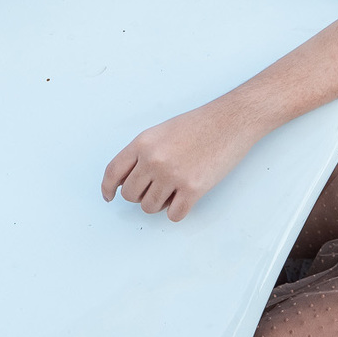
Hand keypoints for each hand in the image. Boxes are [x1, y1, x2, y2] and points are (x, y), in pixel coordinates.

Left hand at [101, 96, 261, 222]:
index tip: (109, 196)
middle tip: (158, 187)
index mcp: (143, 143)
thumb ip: (141, 153)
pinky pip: (174, 215)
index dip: (107, 188)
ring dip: (160, 204)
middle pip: (130, 195)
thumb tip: (125, 180)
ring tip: (175, 189)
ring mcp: (173, 175)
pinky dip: (178, 211)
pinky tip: (186, 197)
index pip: (112, 172)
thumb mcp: (161, 132)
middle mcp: (154, 159)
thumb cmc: (198, 125)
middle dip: (141, 195)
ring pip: (150, 208)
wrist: (230, 121)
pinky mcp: (193, 189)